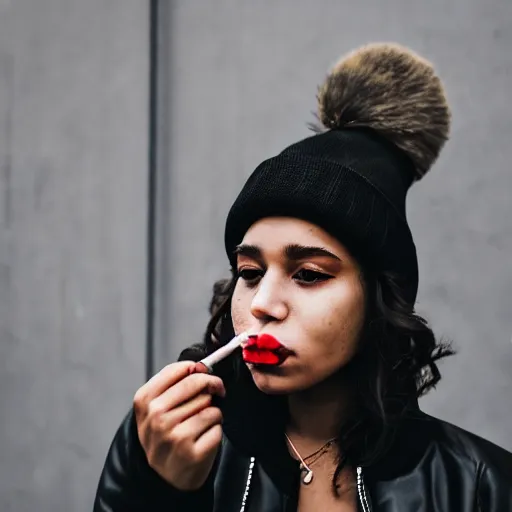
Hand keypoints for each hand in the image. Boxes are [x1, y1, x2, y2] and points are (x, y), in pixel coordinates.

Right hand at [133, 361, 224, 490]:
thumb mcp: (155, 408)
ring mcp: (174, 436)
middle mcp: (157, 417)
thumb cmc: (163, 437)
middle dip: (212, 385)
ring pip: (210, 406)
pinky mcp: (192, 452)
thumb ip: (173, 384)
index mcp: (145, 400)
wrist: (162, 478)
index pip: (179, 370)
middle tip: (216, 389)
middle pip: (197, 384)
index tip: (204, 372)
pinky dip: (215, 430)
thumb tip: (199, 366)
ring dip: (213, 412)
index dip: (197, 369)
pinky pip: (217, 426)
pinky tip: (203, 437)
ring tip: (201, 422)